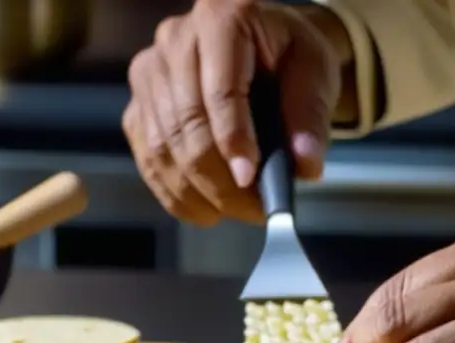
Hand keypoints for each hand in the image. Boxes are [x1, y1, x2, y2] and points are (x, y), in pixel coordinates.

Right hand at [123, 0, 343, 225]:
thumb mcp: (315, 72)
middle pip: (187, 123)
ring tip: (234, 212)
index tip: (250, 180)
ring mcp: (149, 72)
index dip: (233, 140)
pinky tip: (204, 211)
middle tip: (252, 210)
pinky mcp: (139, 105)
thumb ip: (311, 116)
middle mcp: (175, 39)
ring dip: (197, 191)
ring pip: (162, 146)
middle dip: (218, 178)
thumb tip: (305, 165)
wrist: (264, 47)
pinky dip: (174, 193)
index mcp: (222, 18)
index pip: (220, 89)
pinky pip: (148, 157)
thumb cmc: (289, 57)